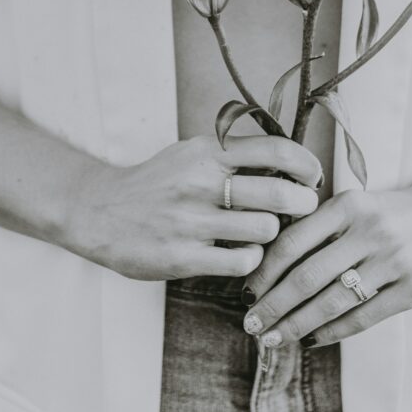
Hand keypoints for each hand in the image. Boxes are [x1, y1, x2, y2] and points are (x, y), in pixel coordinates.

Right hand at [66, 134, 320, 280]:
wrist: (99, 211)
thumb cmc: (156, 182)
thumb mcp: (190, 154)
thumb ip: (232, 155)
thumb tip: (289, 160)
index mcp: (206, 152)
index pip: (274, 150)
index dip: (305, 164)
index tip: (312, 177)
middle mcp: (200, 183)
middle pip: (278, 194)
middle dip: (302, 203)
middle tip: (303, 207)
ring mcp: (191, 221)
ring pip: (265, 230)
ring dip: (273, 233)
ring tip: (263, 231)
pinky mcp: (183, 256)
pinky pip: (242, 261)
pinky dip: (252, 259)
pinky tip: (243, 253)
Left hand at [241, 154, 411, 347]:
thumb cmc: (394, 210)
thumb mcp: (358, 204)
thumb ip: (322, 228)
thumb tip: (271, 264)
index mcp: (349, 206)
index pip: (293, 241)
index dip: (265, 271)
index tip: (247, 291)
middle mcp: (369, 231)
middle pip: (307, 277)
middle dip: (273, 306)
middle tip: (251, 325)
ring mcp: (394, 262)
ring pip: (332, 302)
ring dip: (297, 325)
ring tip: (274, 338)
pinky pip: (364, 317)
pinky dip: (334, 331)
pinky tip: (313, 339)